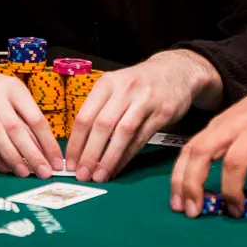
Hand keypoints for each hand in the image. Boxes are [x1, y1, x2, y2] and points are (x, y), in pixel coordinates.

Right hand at [0, 57, 62, 178]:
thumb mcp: (8, 93)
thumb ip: (23, 118)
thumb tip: (41, 148)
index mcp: (13, 88)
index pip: (35, 118)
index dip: (48, 142)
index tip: (57, 161)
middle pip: (17, 128)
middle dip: (33, 153)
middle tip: (44, 172)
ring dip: (12, 156)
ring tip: (23, 173)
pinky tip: (3, 167)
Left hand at [66, 51, 216, 182]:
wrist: (176, 70)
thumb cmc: (140, 83)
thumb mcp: (116, 86)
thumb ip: (99, 110)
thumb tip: (80, 144)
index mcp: (107, 83)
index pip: (85, 116)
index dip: (75, 143)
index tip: (69, 162)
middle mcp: (124, 89)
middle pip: (101, 125)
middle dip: (90, 154)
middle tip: (82, 174)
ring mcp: (145, 100)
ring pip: (122, 133)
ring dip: (108, 158)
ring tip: (99, 176)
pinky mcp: (162, 113)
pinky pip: (141, 138)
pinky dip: (127, 155)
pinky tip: (118, 167)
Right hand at [170, 70, 246, 217]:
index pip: (236, 160)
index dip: (233, 189)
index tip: (237, 211)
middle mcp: (232, 123)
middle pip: (202, 151)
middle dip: (193, 183)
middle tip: (192, 213)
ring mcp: (218, 122)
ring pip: (190, 148)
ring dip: (180, 177)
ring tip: (177, 205)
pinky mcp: (212, 125)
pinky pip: (191, 146)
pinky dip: (182, 168)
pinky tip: (181, 189)